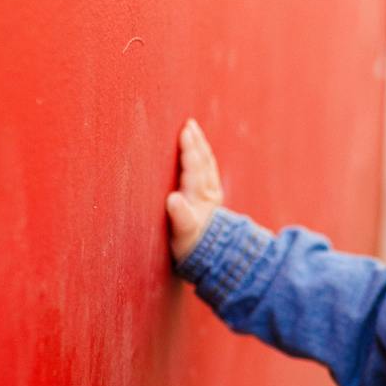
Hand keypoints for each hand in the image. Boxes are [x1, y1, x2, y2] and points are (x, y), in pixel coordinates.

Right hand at [166, 118, 223, 262]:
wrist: (211, 261)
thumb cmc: (189, 248)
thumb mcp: (182, 236)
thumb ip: (180, 217)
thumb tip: (172, 198)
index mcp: (199, 199)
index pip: (193, 168)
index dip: (189, 149)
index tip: (185, 130)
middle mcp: (208, 195)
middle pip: (203, 163)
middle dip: (196, 143)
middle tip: (189, 124)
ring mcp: (212, 197)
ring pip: (208, 166)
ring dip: (201, 148)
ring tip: (194, 133)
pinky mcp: (213, 202)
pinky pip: (209, 174)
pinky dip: (205, 161)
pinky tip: (202, 156)